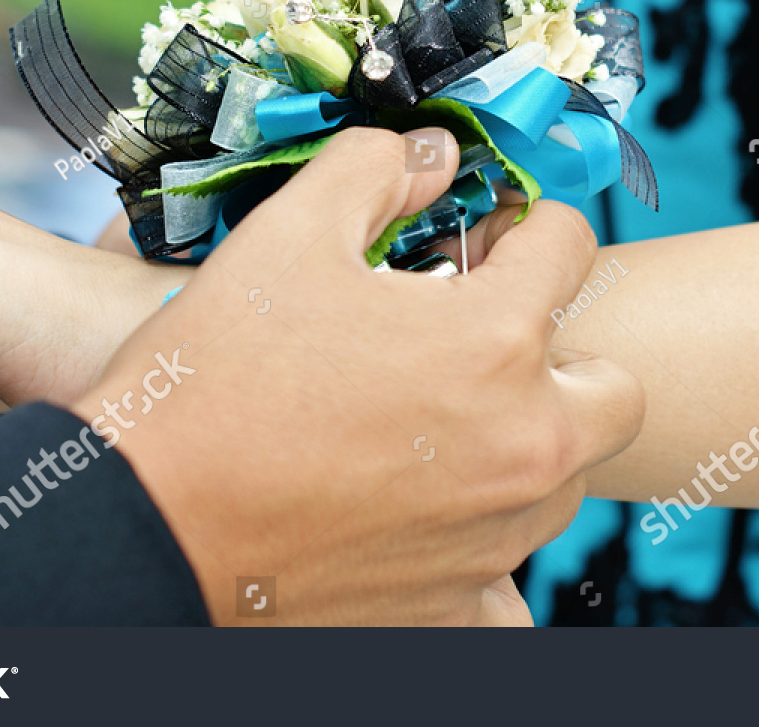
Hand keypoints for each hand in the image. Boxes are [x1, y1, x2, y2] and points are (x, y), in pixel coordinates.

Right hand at [73, 127, 644, 624]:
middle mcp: (522, 444)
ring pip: (567, 477)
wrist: (145, 522)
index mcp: (496, 341)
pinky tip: (428, 519)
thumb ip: (376, 170)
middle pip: (613, 386)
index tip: (487, 238)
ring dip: (529, 440)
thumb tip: (431, 155)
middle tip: (484, 341)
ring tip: (439, 422)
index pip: (570, 246)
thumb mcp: (288, 234)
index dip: (525, 224)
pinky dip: (484, 550)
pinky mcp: (456, 603)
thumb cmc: (215, 378)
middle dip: (562, 351)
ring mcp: (496, 533)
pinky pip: (511, 586)